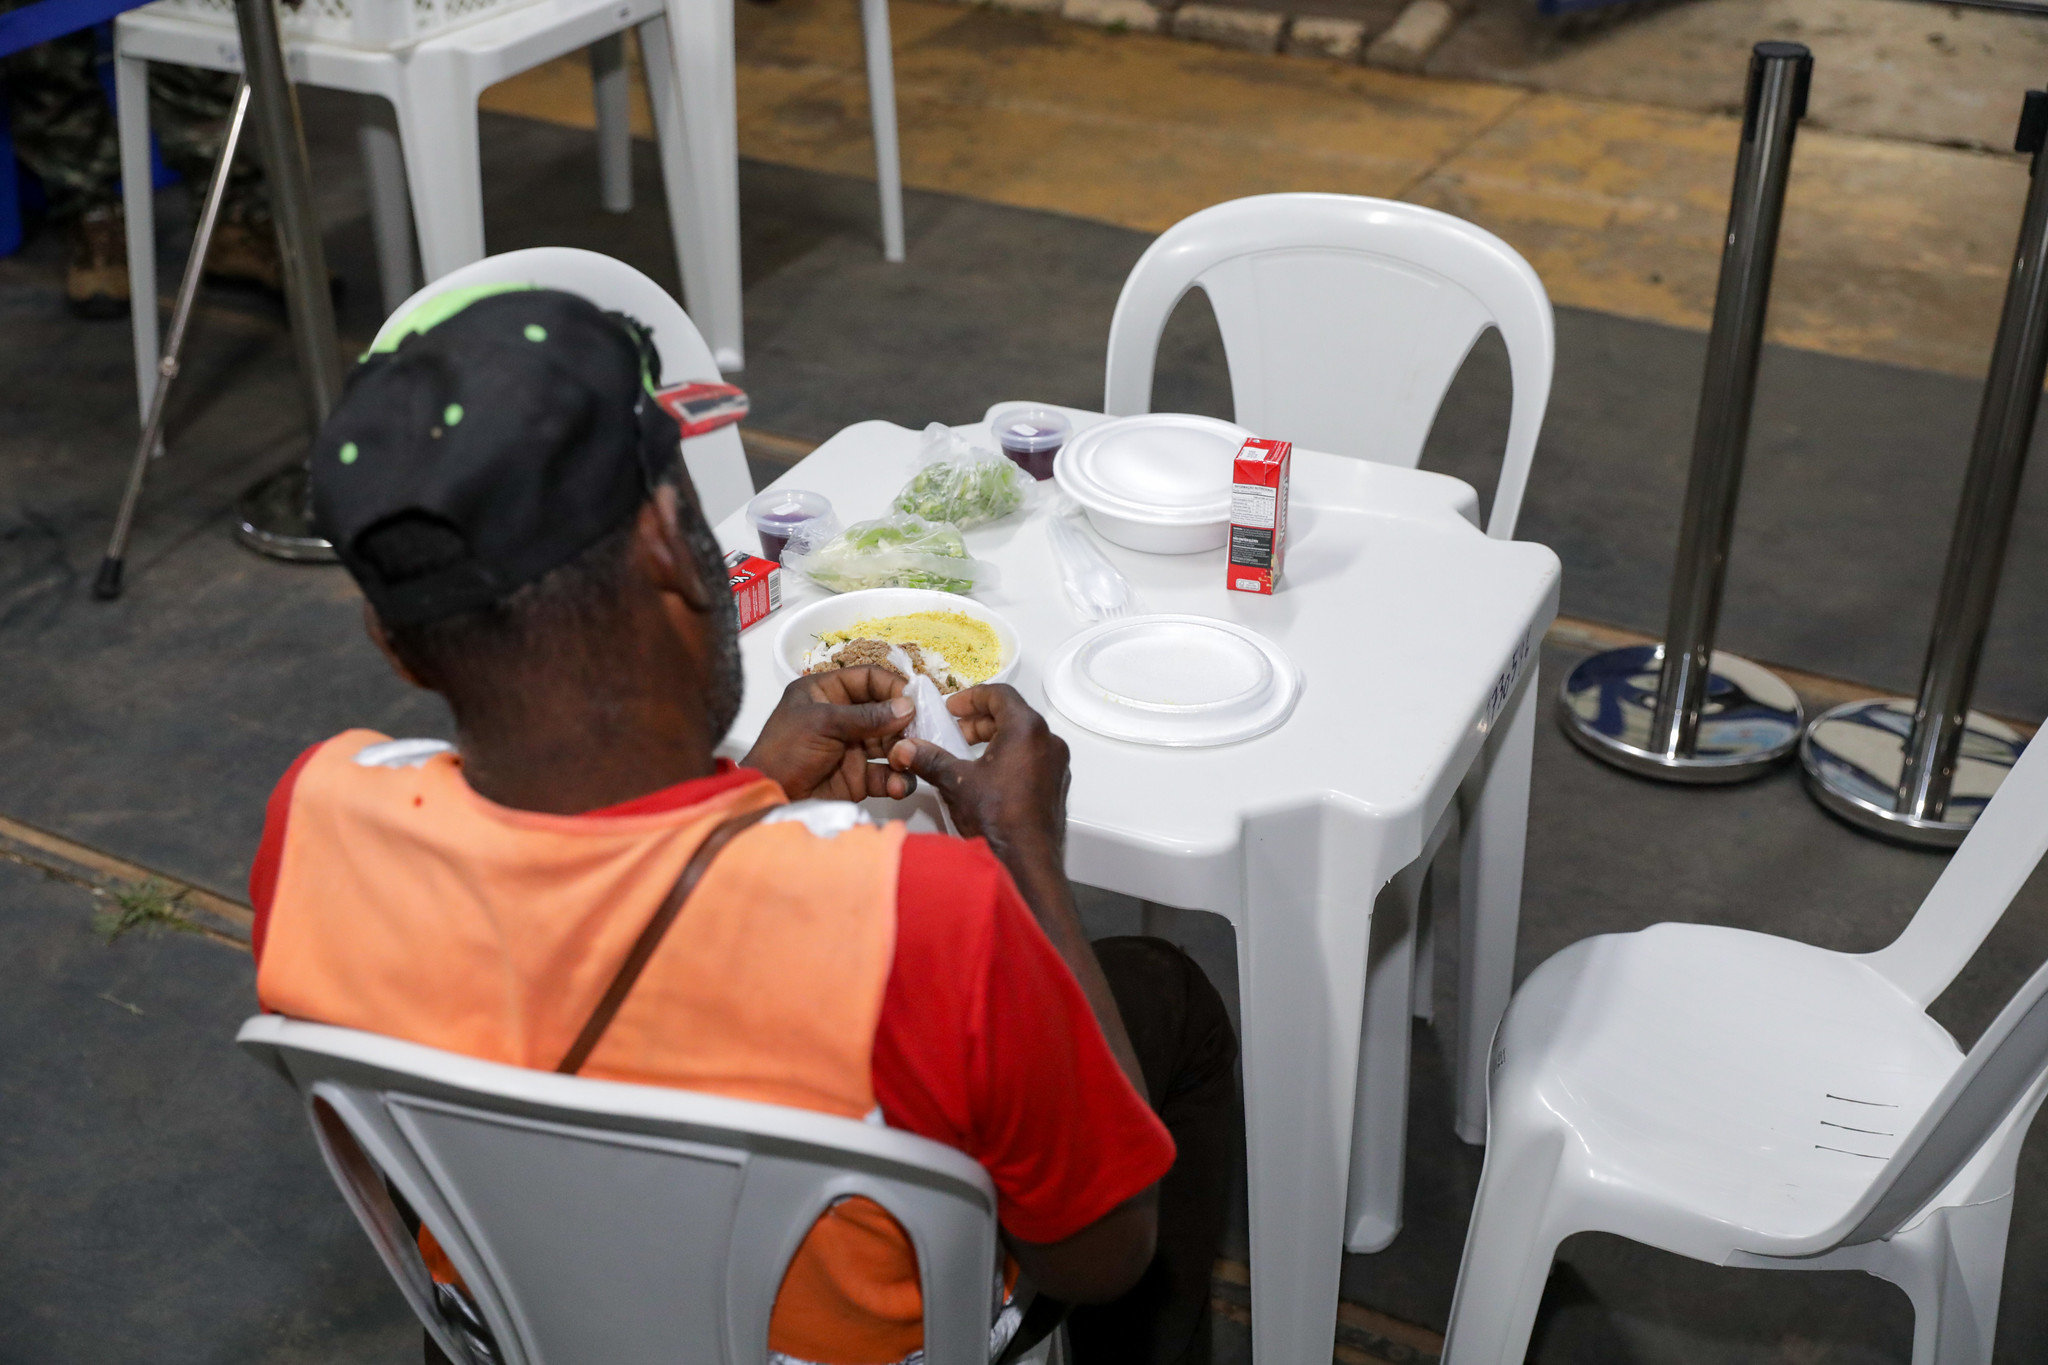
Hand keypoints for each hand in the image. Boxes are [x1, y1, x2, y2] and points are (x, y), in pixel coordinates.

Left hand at [743, 666, 918, 801]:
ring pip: (892, 744)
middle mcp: (843, 717)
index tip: (915, 700)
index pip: (868, 679)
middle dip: (906, 724)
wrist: (769, 798)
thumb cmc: (785, 751)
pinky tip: (898, 784)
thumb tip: (907, 706)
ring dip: (904, 752)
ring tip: (907, 761)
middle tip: (923, 733)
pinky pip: (887, 774)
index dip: (892, 686)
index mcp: (826, 692)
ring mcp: (853, 748)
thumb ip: (867, 716)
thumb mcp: (823, 723)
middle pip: (886, 712)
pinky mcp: (859, 778)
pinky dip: (897, 780)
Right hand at [888, 684, 1069, 861]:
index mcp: (1027, 730)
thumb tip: (907, 749)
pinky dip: (1010, 757)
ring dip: (994, 739)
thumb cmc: (999, 821)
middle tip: (955, 731)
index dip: (972, 696)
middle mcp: (1048, 743)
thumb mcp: (956, 782)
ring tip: (967, 754)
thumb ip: (929, 759)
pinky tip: (987, 777)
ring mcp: (1056, 766)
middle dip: (980, 720)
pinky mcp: (1055, 786)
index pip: (1001, 694)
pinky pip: (1033, 759)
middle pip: (1013, 715)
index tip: (954, 706)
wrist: (1025, 863)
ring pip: (1024, 738)